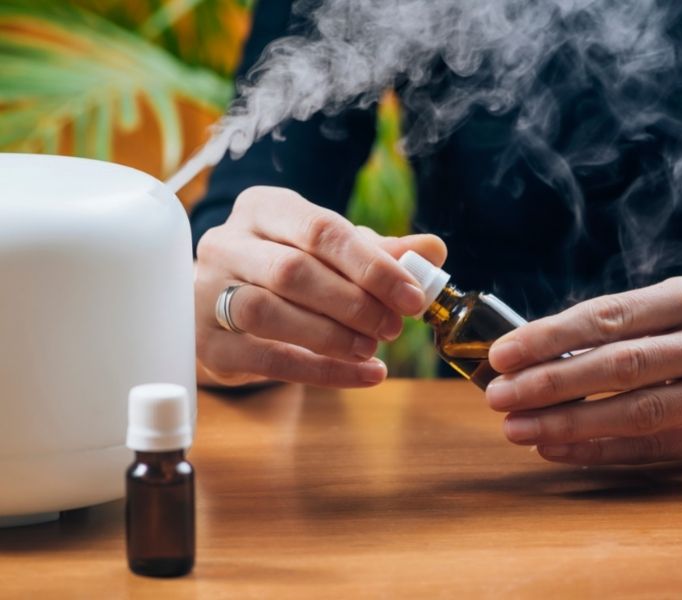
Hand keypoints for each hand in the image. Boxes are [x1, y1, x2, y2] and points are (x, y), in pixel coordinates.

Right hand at [195, 186, 445, 386]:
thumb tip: (433, 250)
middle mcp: (226, 243)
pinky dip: (323, 372)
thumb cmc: (290, 271)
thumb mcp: (333, 254)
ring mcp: (207, 292)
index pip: (320, 230)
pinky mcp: (208, 342)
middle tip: (393, 327)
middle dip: (353, 303)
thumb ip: (380, 252)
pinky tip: (363, 376)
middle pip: (292, 271)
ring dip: (332, 336)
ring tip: (372, 348)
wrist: (228, 307)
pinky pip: (267, 359)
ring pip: (268, 313)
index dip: (371, 266)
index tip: (412, 296)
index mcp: (262, 208)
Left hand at [485, 277, 681, 465]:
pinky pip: (654, 448)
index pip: (610, 315)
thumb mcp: (667, 315)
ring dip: (567, 422)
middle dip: (550, 382)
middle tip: (498, 395)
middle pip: (621, 364)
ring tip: (517, 427)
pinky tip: (554, 448)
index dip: (550, 337)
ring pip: (637, 411)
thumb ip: (608, 330)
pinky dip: (598, 451)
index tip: (501, 355)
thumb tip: (525, 357)